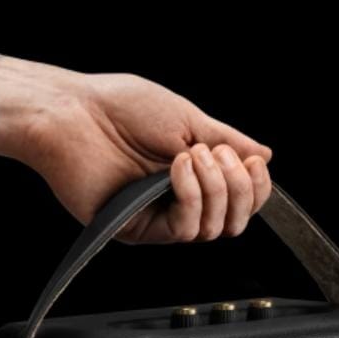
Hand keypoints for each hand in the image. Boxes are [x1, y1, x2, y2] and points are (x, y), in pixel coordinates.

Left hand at [16, 68, 273, 243]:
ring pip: (213, 229)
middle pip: (234, 221)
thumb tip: (264, 155)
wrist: (73, 114)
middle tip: (220, 154)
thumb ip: (227, 141)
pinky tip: (177, 168)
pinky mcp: (138, 229)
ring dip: (214, 189)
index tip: (252, 161)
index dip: (256, 186)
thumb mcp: (188, 119)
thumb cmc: (119, 108)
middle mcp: (179, 200)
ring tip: (192, 154)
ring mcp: (159, 216)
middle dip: (240, 188)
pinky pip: (183, 229)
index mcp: (194, 175)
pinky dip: (190, 196)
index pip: (241, 198)